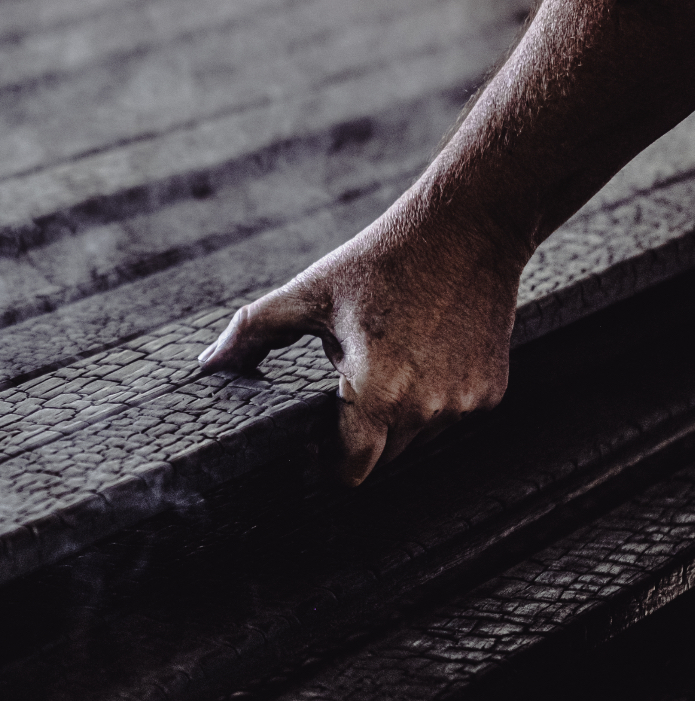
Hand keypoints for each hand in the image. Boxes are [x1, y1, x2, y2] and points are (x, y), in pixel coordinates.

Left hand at [198, 199, 523, 483]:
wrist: (468, 228)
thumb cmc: (381, 260)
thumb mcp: (310, 292)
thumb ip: (253, 333)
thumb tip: (209, 365)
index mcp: (378, 391)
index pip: (351, 471)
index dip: (328, 464)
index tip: (314, 444)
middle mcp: (427, 408)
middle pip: (382, 457)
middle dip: (359, 434)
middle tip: (345, 387)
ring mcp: (465, 404)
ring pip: (417, 438)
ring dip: (397, 415)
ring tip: (387, 359)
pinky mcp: (491, 393)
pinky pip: (450, 416)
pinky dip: (432, 398)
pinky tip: (423, 354)